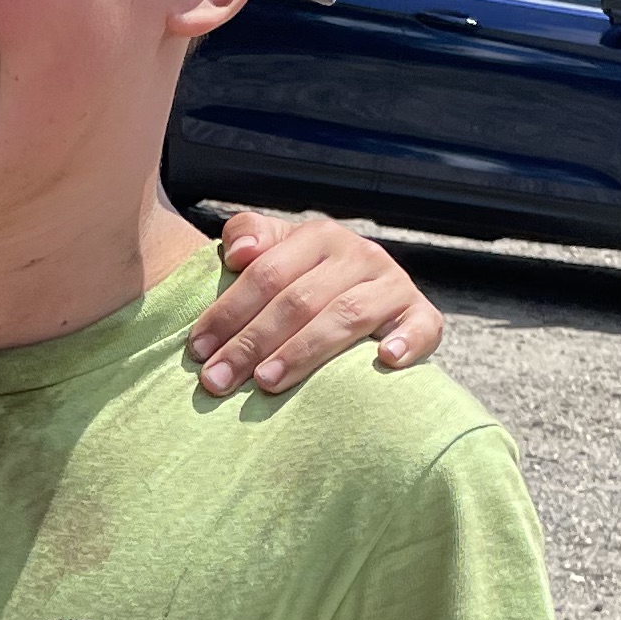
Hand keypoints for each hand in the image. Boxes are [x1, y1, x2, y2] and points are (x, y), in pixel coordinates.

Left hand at [187, 208, 443, 396]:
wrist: (367, 293)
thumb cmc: (305, 282)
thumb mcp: (275, 252)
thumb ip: (248, 236)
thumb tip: (238, 253)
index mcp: (318, 237)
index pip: (266, 275)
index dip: (229, 312)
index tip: (198, 351)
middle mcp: (359, 255)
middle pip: (299, 300)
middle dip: (252, 343)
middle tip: (218, 382)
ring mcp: (393, 285)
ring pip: (346, 317)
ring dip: (304, 352)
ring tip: (267, 383)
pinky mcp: (422, 314)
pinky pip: (422, 326)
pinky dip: (407, 342)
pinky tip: (385, 362)